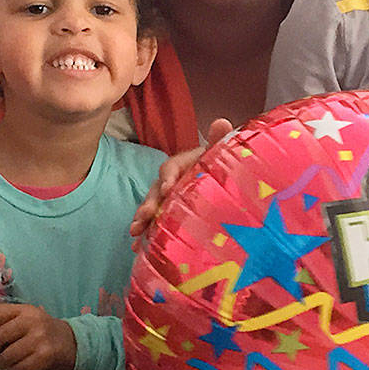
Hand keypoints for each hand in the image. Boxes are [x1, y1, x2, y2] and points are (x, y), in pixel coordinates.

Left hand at [0, 303, 76, 369]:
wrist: (70, 343)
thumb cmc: (40, 332)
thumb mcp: (24, 320)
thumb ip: (2, 324)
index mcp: (24, 309)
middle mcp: (32, 321)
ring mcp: (40, 338)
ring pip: (7, 355)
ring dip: (1, 363)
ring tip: (4, 362)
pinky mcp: (45, 356)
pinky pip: (18, 368)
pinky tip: (15, 369)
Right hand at [129, 117, 233, 238]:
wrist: (233, 182)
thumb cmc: (226, 167)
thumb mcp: (224, 154)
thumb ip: (221, 140)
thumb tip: (221, 122)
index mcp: (186, 165)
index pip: (171, 167)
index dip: (168, 177)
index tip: (168, 189)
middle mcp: (174, 181)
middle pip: (157, 190)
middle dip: (148, 203)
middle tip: (144, 216)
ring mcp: (171, 199)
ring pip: (152, 207)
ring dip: (142, 219)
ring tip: (135, 234)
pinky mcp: (171, 214)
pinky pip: (156, 223)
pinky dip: (146, 234)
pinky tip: (138, 247)